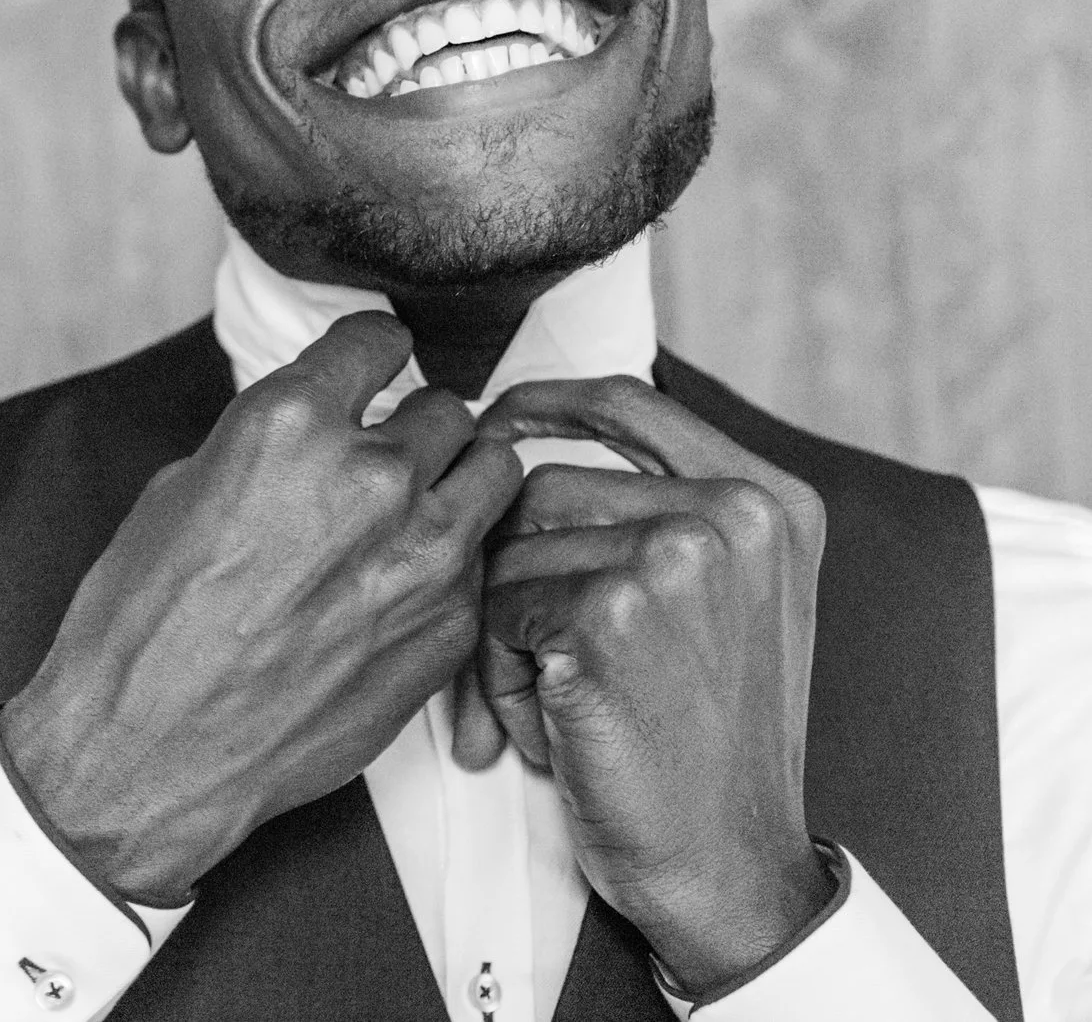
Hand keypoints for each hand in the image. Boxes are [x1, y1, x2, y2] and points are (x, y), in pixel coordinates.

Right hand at [0, 312, 522, 902]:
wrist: (150, 751)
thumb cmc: (145, 627)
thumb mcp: (182, 490)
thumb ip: (267, 446)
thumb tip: (308, 432)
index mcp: (291, 424)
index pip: (378, 339)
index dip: (369, 354)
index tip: (368, 367)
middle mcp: (371, 477)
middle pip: (445, 407)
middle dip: (411, 425)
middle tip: (380, 455)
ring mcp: (423, 556)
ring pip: (493, 472)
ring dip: (456, 480)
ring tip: (415, 508)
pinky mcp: (447, 628)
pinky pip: (479, 563)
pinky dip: (450, 563)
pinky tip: (396, 588)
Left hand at [460, 376, 833, 993]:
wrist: (728, 862)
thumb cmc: (702, 740)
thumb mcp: (722, 601)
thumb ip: (656, 512)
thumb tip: (512, 441)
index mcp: (769, 499)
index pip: (628, 400)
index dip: (542, 402)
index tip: (493, 421)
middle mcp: (735, 512)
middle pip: (542, 483)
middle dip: (511, 567)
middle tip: (532, 656)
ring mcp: (676, 554)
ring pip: (508, 547)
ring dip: (503, 628)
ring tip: (554, 700)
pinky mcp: (612, 610)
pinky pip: (495, 610)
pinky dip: (501, 675)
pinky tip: (552, 728)